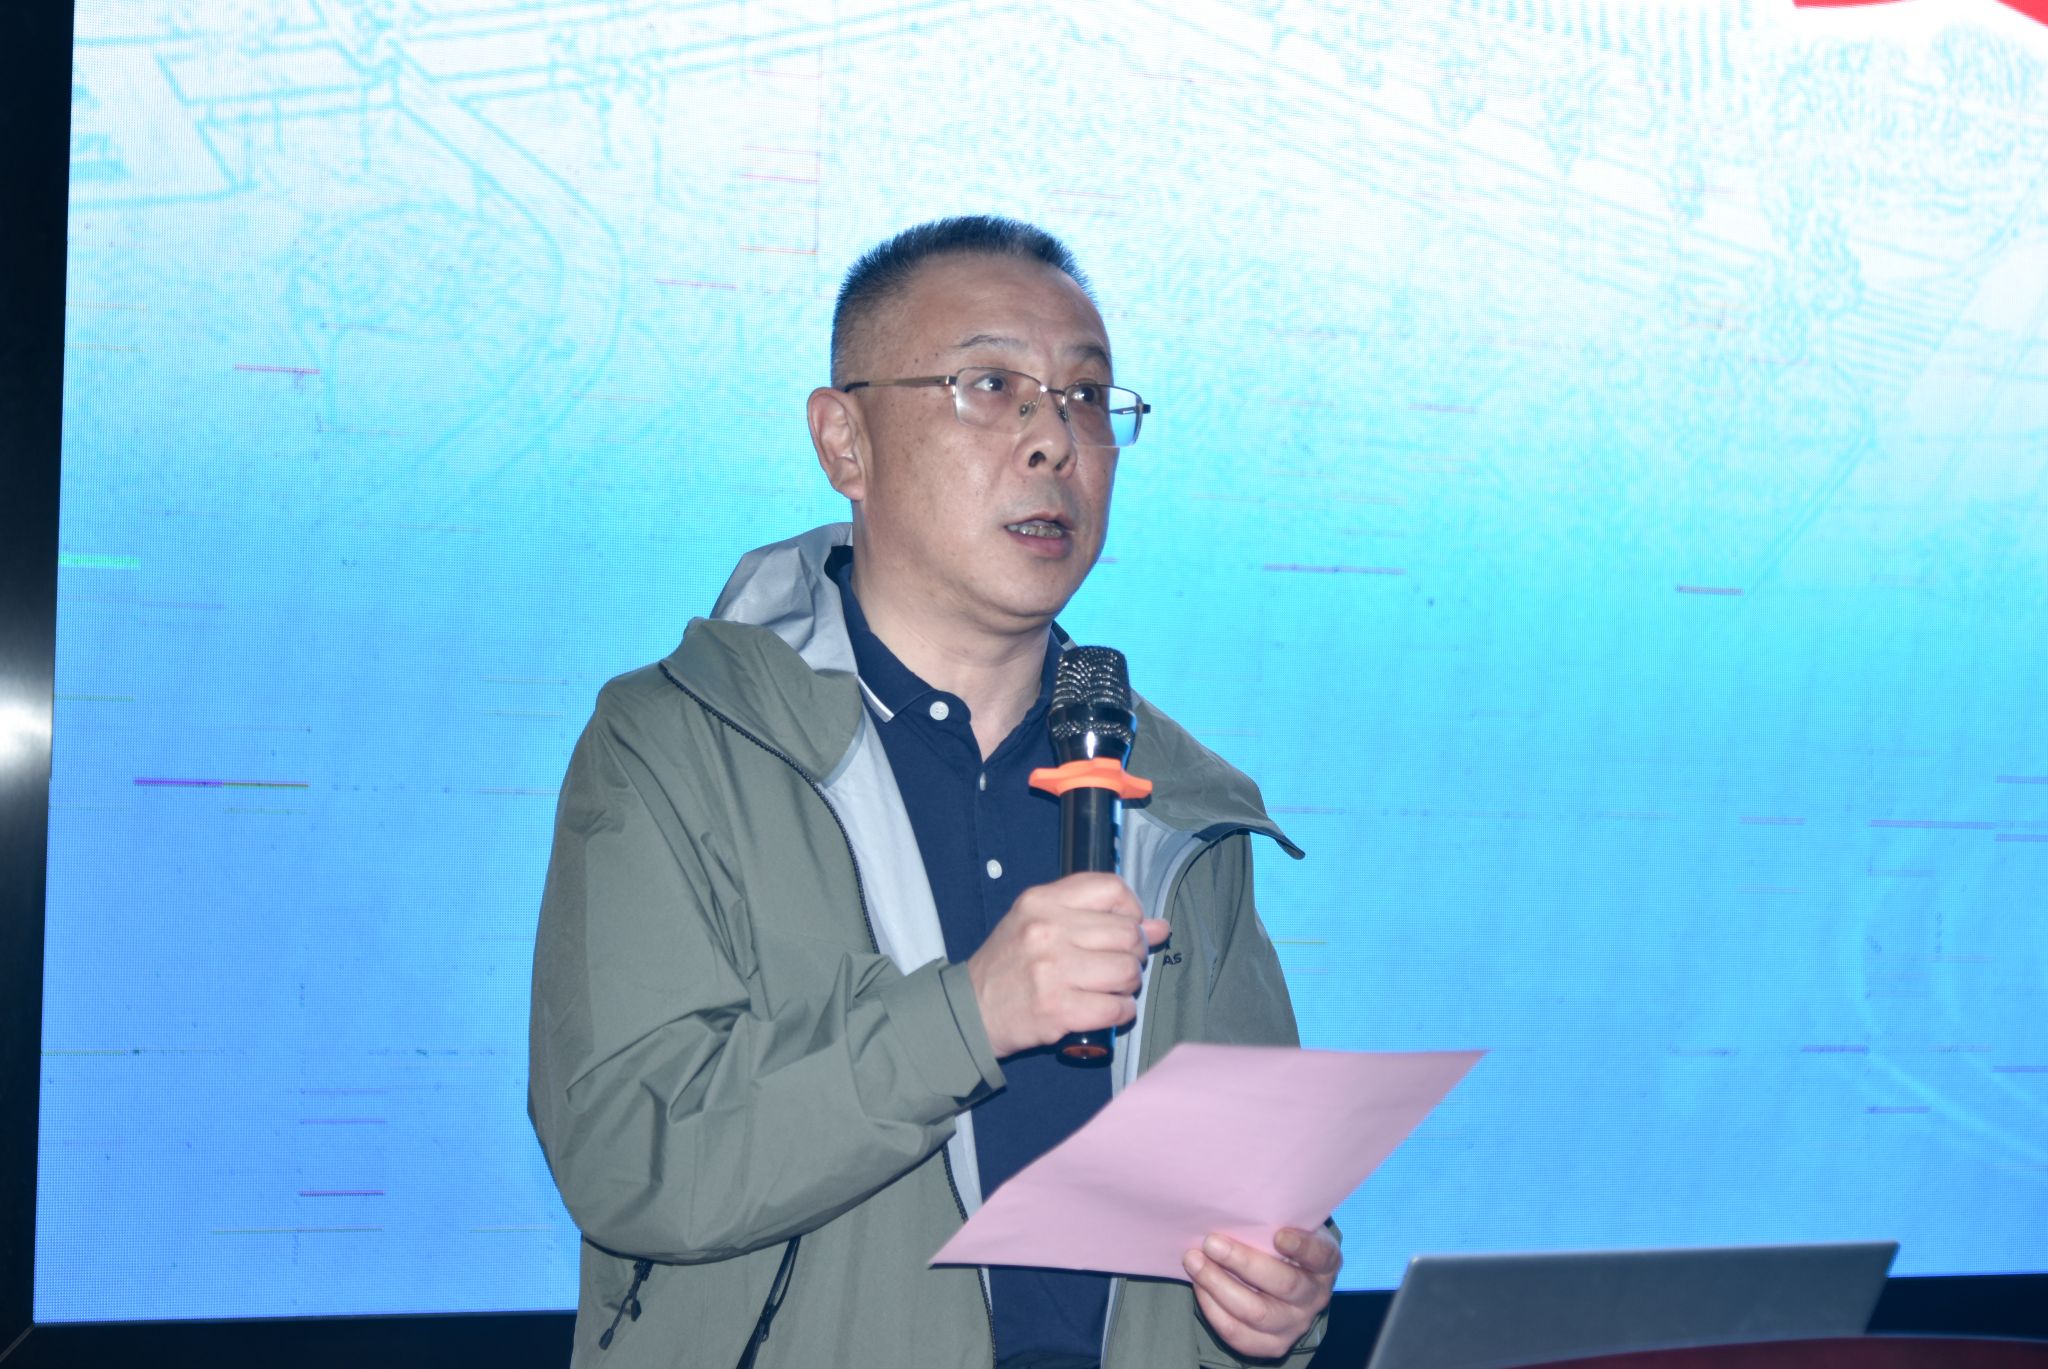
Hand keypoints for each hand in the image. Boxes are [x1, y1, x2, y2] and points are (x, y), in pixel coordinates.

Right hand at [965, 872, 1169, 1059]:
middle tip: (1118, 966)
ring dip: (1128, 985)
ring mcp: (1053, 971)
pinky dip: (1121, 1012)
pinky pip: (1116, 1008)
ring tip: (1111, 988)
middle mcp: (1048, 930)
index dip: (1131, 910)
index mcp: (1042, 902)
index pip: (1111, 889)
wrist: (970, 1009)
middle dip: (1133, 954)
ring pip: (1127, 971)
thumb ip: (1096, 919)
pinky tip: (1108, 1010)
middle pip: (1127, 934)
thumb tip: (1157, 927)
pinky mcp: (1058, 1009)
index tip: (1127, 928)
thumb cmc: (1008, 965)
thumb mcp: (1039, 924)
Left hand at [1183, 1226, 1340, 1360]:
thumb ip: (1269, 1219)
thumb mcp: (1286, 1226)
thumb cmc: (1279, 1244)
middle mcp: (1315, 1296)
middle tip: (1211, 1242)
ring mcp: (1295, 1324)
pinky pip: (1238, 1333)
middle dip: (1243, 1262)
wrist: (1285, 1282)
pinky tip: (1199, 1285)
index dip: (1301, 1247)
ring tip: (1194, 1261)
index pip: (1320, 1255)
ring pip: (1256, 1312)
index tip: (1278, 1235)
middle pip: (1283, 1284)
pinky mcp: (1272, 1344)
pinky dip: (1213, 1308)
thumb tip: (1232, 1206)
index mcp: (1325, 1263)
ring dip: (1219, 1285)